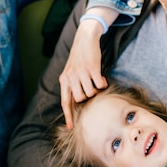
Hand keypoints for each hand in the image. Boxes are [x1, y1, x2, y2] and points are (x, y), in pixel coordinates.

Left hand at [59, 7, 116, 128]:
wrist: (85, 39)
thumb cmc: (79, 58)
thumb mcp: (71, 71)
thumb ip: (72, 85)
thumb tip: (77, 103)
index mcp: (64, 80)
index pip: (65, 102)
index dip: (68, 116)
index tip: (70, 127)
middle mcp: (70, 77)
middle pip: (81, 99)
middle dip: (88, 96)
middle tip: (91, 87)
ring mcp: (81, 72)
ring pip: (91, 93)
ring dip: (96, 89)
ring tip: (95, 80)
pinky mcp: (92, 68)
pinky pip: (100, 84)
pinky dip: (103, 83)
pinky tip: (101, 76)